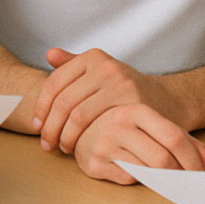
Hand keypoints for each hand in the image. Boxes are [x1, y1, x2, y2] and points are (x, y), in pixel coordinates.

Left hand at [32, 47, 177, 154]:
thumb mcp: (101, 71)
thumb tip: (49, 54)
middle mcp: (105, 66)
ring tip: (61, 148)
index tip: (37, 125)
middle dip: (50, 127)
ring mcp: (118, 83)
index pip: (55, 82)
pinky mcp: (129, 103)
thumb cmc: (127, 90)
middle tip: (46, 144)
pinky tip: (79, 149)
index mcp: (93, 57)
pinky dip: (81, 139)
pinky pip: (96, 124)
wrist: (167, 101)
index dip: (41, 107)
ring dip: (64, 136)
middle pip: (64, 100)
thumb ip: (74, 64)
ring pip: (77, 114)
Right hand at [71, 104, 204, 183]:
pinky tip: (136, 171)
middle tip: (187, 181)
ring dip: (161, 179)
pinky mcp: (92, 163)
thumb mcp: (150, 122)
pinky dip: (138, 179)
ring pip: (146, 172)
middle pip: (162, 159)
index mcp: (136, 108)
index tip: (200, 171)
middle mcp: (118, 123)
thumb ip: (179, 136)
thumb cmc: (121, 125)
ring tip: (166, 177)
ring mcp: (104, 143)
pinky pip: (127, 179)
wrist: (82, 124)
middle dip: (179, 175)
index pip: (173, 136)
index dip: (191, 158)